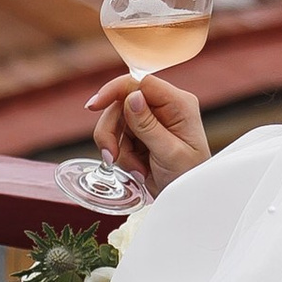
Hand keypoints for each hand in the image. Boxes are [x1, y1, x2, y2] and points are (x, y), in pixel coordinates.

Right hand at [89, 73, 210, 190]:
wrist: (186, 198)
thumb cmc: (187, 176)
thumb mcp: (170, 153)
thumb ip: (149, 125)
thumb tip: (133, 97)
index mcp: (178, 103)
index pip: (141, 83)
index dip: (114, 90)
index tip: (94, 106)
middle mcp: (164, 106)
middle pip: (121, 103)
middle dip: (111, 131)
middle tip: (112, 157)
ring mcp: (151, 119)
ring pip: (115, 121)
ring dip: (117, 147)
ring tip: (135, 169)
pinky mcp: (141, 133)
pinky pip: (118, 137)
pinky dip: (122, 156)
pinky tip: (139, 169)